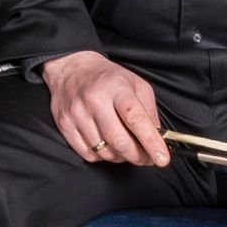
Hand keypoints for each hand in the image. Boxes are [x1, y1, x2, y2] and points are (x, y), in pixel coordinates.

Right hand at [42, 49, 169, 168]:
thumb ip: (149, 111)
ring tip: (124, 146)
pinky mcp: (65, 125)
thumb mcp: (136, 84)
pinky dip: (102, 155)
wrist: (71, 68)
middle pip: (119, 141)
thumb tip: (157, 140)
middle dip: (138, 156)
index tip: (162, 158)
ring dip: (120, 156)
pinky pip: (88, 154)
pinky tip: (106, 145)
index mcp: (117, 88)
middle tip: (147, 158)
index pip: (136, 120)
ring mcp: (77, 114)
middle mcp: (95, 101)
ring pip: (105, 151)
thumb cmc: (108, 78)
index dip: (151, 142)